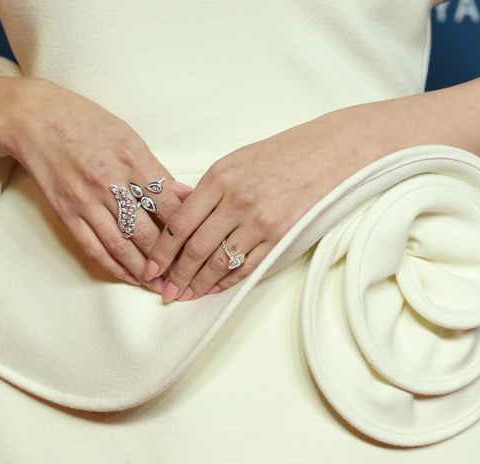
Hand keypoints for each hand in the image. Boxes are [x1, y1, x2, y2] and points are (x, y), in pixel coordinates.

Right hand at [0, 78, 192, 291]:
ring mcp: (86, 200)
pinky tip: (129, 277)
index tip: (199, 245)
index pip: (168, 204)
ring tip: (161, 283)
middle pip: (147, 230)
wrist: (36, 119)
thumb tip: (185, 194)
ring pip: (122, 245)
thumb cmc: (87, 122)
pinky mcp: (67, 213)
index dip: (186, 229)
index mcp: (132, 159)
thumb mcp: (129, 136)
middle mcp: (110, 182)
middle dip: (169, 257)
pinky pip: (94, 247)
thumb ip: (156, 169)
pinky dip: (113, 266)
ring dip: (143, 269)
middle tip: (186, 274)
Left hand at [141, 114, 351, 301]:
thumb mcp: (235, 161)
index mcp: (220, 178)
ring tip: (185, 295)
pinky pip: (247, 267)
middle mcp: (237, 201)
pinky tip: (214, 288)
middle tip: (164, 290)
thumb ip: (207, 190)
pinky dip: (227, 281)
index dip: (161, 251)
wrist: (328, 153)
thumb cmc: (281, 154)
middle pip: (195, 248)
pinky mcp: (281, 237)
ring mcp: (260, 221)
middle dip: (176, 274)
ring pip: (219, 262)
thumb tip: (178, 217)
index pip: (179, 223)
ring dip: (199, 283)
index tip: (151, 267)